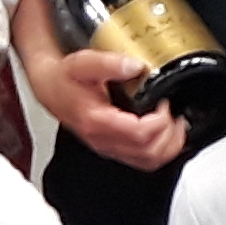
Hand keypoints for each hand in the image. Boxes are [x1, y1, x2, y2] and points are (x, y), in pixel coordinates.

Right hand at [35, 42, 186, 172]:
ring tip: (175, 124)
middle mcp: (103, 140)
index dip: (160, 121)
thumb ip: (110, 63)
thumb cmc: (65, 78)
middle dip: (169, 133)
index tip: (164, 103)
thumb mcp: (84, 63)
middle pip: (148, 152)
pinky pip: (143, 161)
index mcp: (98, 121)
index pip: (139, 133)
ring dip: (169, 146)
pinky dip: (161, 151)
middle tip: (172, 113)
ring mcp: (109, 147)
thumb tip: (135, 66)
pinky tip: (166, 135)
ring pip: (148, 161)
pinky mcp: (113, 149)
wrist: (50, 88)